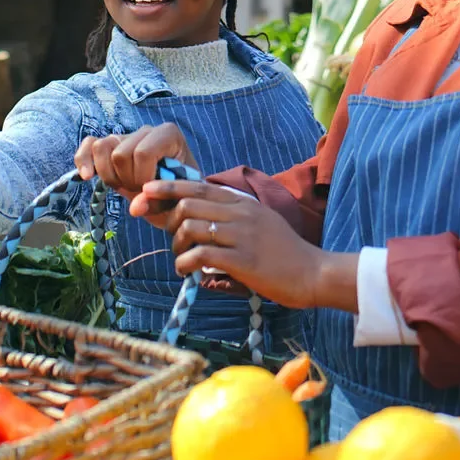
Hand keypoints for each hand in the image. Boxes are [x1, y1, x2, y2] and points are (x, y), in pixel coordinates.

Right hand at [75, 124, 195, 208]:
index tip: (151, 190)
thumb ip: (158, 203)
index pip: (143, 152)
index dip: (142, 177)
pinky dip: (84, 160)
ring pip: (102, 147)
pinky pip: (89, 144)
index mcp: (168, 134)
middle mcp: (146, 130)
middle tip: (140, 191)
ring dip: (109, 175)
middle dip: (127, 180)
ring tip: (124, 186)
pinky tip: (87, 176)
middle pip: (120, 153)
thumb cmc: (179, 194)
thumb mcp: (176, 200)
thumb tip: (135, 207)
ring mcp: (126, 136)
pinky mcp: (110, 146)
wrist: (174, 194)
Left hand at [135, 178, 357, 311]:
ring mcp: (242, 235)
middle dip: (169, 222)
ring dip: (177, 246)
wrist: (313, 273)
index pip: (199, 186)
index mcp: (243, 203)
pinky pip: (200, 254)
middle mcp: (241, 213)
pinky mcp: (243, 260)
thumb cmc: (283, 253)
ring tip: (183, 260)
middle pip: (188, 204)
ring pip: (190, 227)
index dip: (168, 187)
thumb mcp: (259, 222)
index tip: (146, 192)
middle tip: (175, 241)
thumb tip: (197, 216)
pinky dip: (185, 263)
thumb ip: (232, 215)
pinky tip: (188, 272)